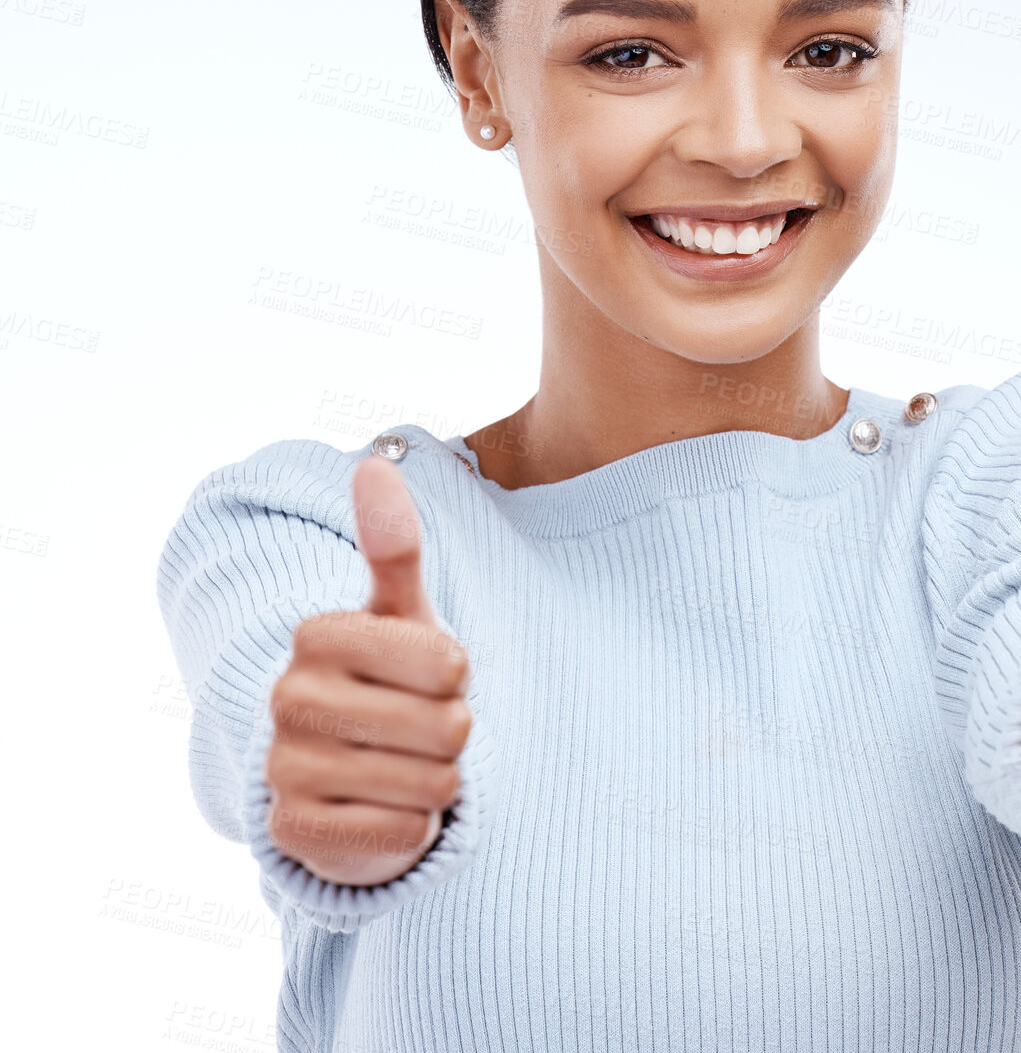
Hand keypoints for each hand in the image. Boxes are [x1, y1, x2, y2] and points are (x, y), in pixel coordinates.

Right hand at [263, 455, 473, 885]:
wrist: (357, 783)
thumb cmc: (394, 683)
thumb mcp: (404, 616)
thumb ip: (393, 546)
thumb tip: (371, 464)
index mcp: (316, 635)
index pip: (448, 663)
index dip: (458, 677)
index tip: (430, 677)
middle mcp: (288, 698)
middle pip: (446, 727)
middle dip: (452, 734)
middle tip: (420, 728)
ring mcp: (284, 769)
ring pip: (429, 783)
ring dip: (436, 782)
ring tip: (406, 767)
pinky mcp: (294, 834)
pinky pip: (401, 833)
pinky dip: (411, 827)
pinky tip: (385, 809)